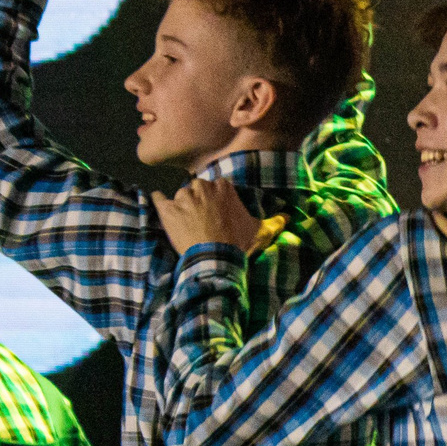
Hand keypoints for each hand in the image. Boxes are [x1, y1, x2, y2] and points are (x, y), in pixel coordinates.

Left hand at [154, 177, 281, 255]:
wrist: (215, 258)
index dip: (216, 200)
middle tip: (202, 218)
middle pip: (197, 188)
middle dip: (198, 200)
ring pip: (180, 195)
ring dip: (182, 205)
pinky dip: (158, 200)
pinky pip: (158, 198)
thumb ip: (274, 222)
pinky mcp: (167, 209)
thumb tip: (288, 218)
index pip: (216, 187)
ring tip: (185, 221)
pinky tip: (159, 203)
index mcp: (222, 187)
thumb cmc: (237, 242)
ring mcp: (182, 197)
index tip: (217, 212)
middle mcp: (202, 187)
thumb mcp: (260, 231)